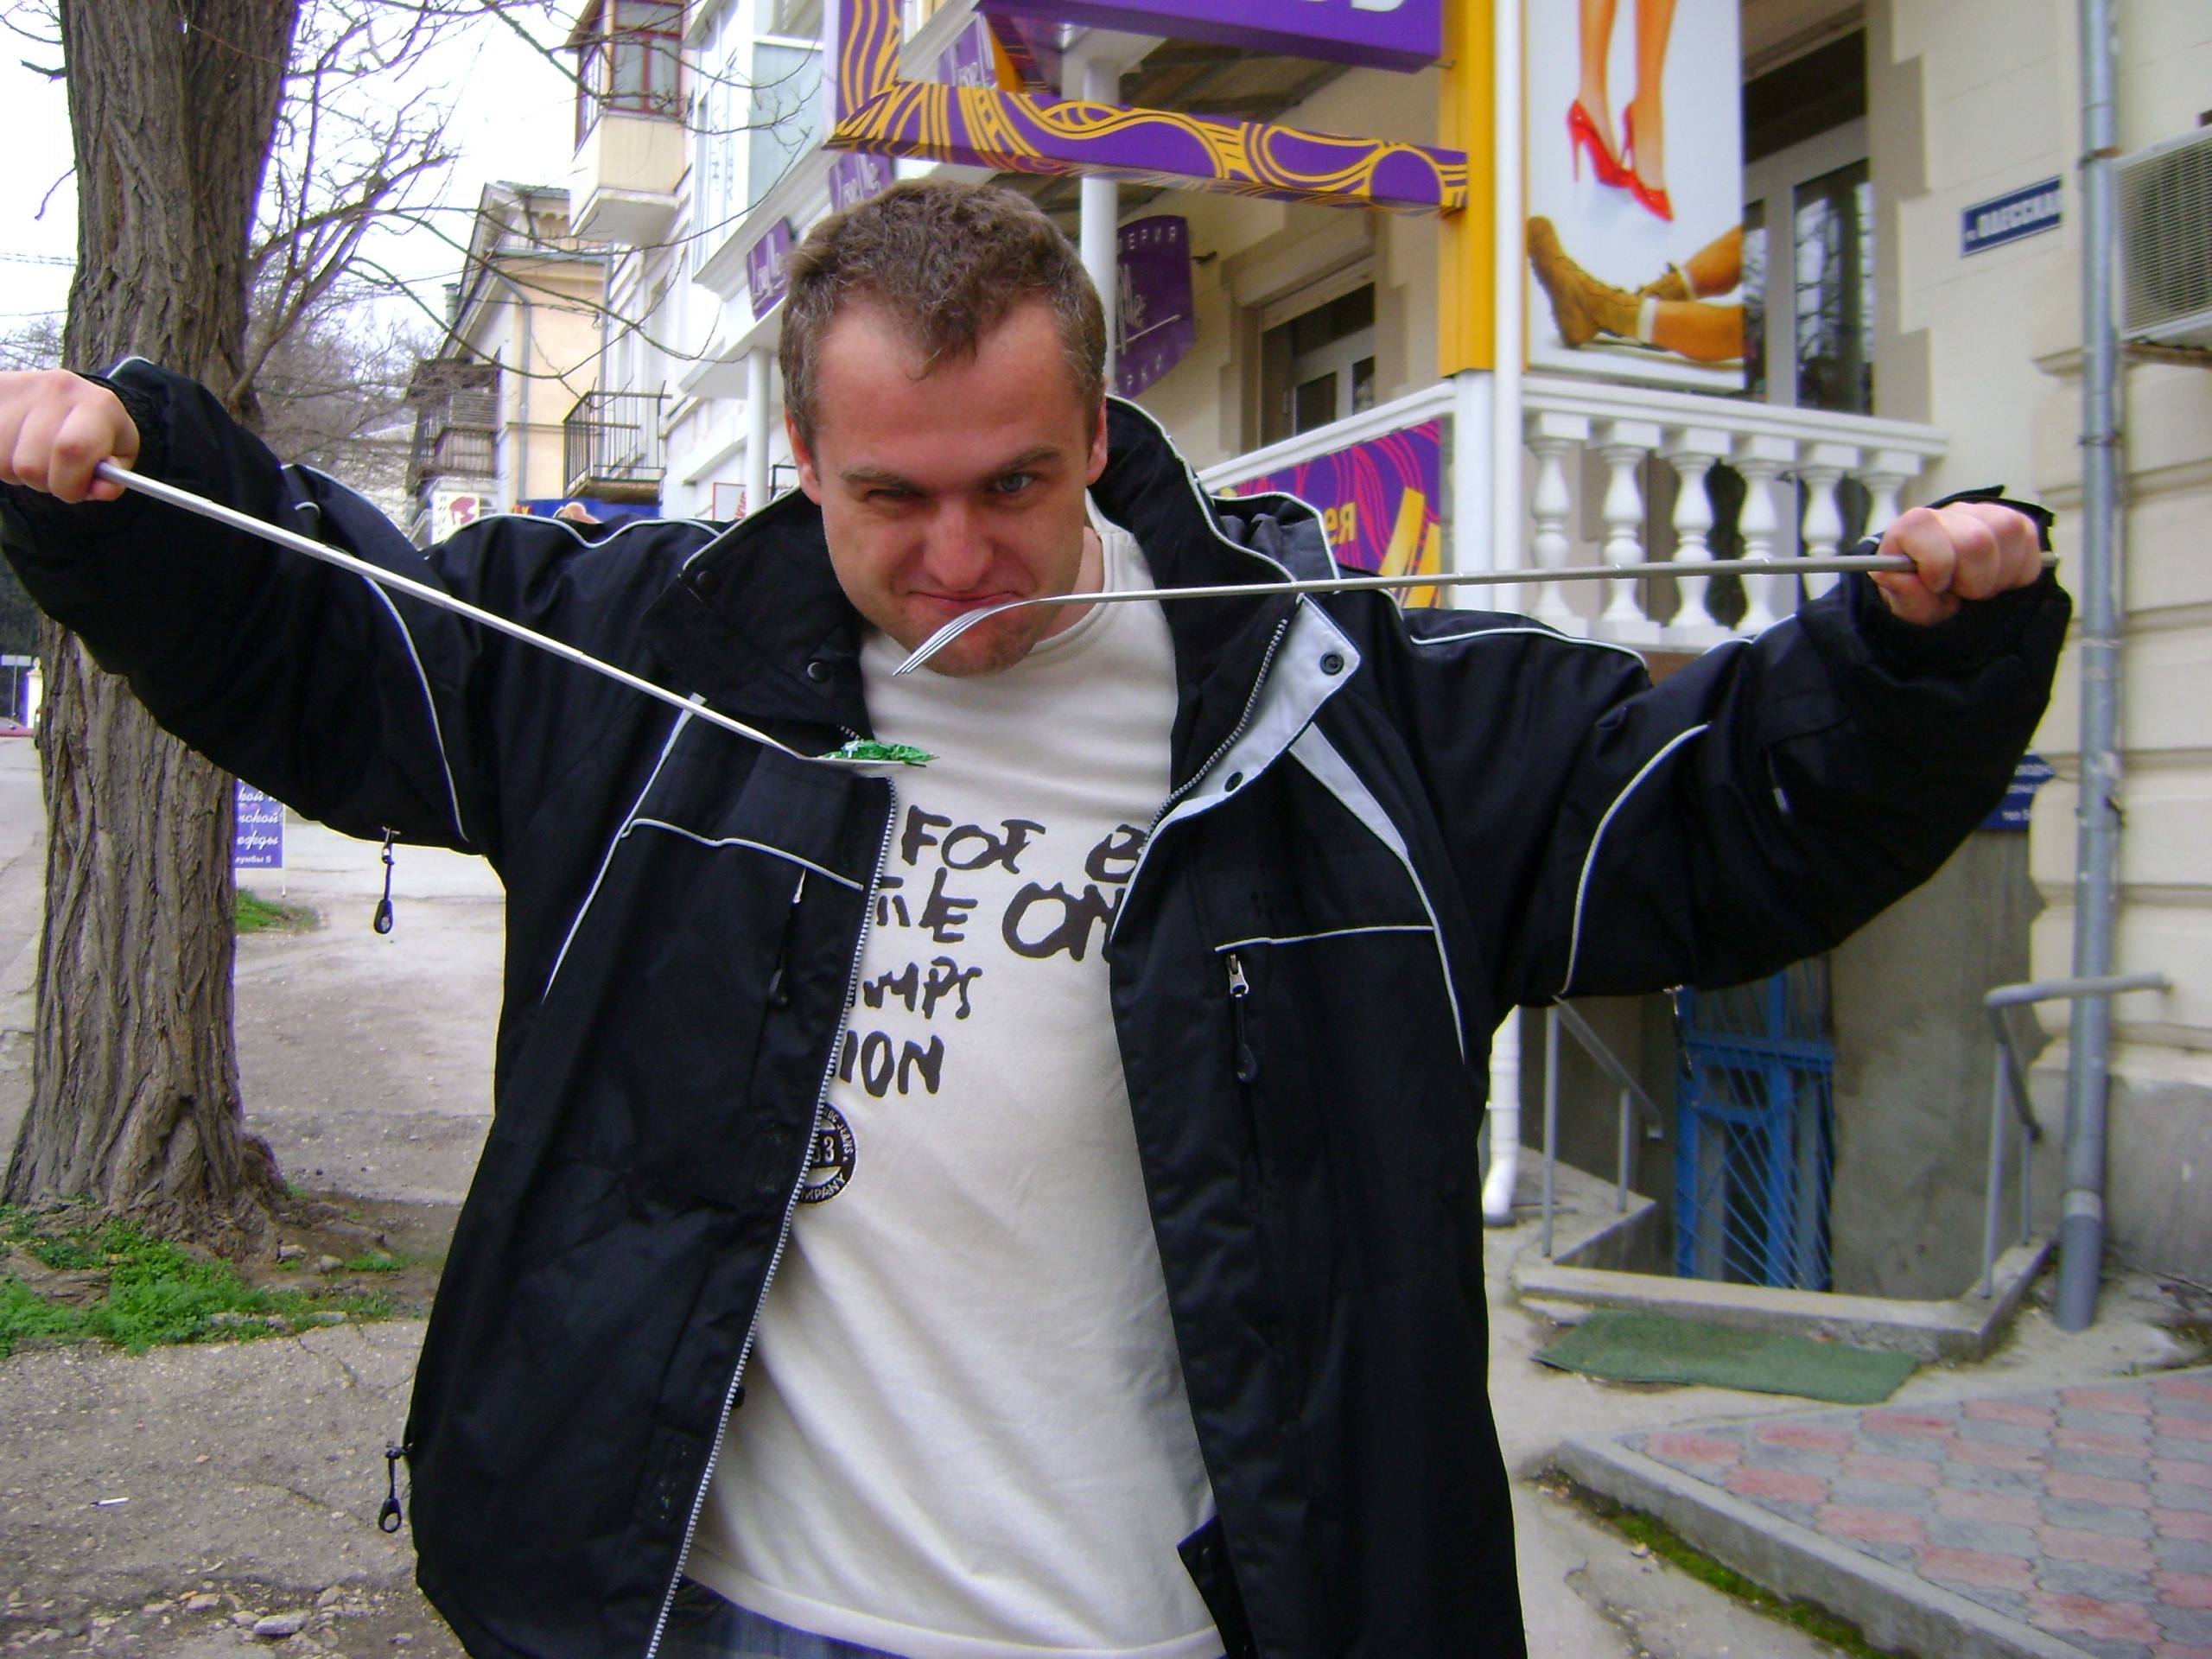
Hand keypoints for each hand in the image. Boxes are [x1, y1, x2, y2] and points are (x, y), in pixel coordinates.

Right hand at [0, 370, 140, 503]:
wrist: (54, 393)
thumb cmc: (93, 429)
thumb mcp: (118, 450)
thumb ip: (113, 476)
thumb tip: (104, 488)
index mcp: (98, 404)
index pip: (74, 450)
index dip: (71, 483)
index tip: (76, 490)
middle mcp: (59, 390)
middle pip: (34, 465)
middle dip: (45, 484)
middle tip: (56, 477)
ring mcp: (22, 391)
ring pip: (8, 463)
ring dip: (21, 474)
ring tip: (38, 457)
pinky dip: (4, 463)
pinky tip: (18, 448)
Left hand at [1870, 501, 2044, 626]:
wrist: (1946, 593)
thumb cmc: (1923, 595)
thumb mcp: (1906, 606)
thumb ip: (1901, 592)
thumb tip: (1888, 573)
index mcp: (1914, 526)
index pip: (1926, 528)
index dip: (1937, 566)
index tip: (1937, 585)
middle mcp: (1951, 512)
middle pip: (1977, 539)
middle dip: (1974, 579)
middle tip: (1964, 592)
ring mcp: (1986, 513)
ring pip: (2009, 531)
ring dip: (2000, 574)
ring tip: (1981, 587)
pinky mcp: (2016, 522)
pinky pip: (2030, 540)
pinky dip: (2020, 571)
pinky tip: (1999, 579)